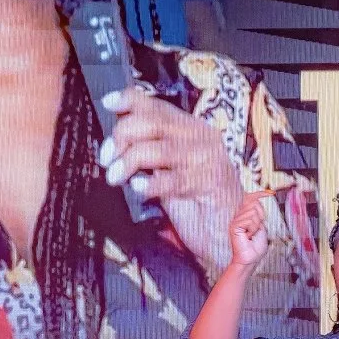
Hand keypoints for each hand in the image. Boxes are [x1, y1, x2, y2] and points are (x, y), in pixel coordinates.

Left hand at [98, 87, 243, 275]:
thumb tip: (116, 140)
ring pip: (160, 149)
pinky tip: (139, 188)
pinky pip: (174, 179)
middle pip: (154, 123)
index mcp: (191, 130)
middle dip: (123, 136)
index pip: (157, 106)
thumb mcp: (169, 173)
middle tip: (107, 158)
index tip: (109, 103)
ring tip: (115, 176)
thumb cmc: (200, 208)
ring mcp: (208, 160)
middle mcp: (201, 138)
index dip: (130, 101)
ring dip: (130, 161)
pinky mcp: (211, 184)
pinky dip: (152, 183)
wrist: (231, 237)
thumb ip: (149, 155)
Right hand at [227, 190, 272, 270]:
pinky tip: (248, 236)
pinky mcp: (234, 225)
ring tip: (252, 234)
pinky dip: (253, 228)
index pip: (250, 198)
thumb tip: (257, 200)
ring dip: (257, 225)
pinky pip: (250, 220)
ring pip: (253, 211)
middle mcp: (239, 215)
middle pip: (254, 202)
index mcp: (245, 215)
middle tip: (257, 228)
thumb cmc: (256, 246)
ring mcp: (235, 220)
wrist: (250, 258)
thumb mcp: (261, 226)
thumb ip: (259, 214)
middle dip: (261, 215)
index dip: (260, 193)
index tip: (272, 193)